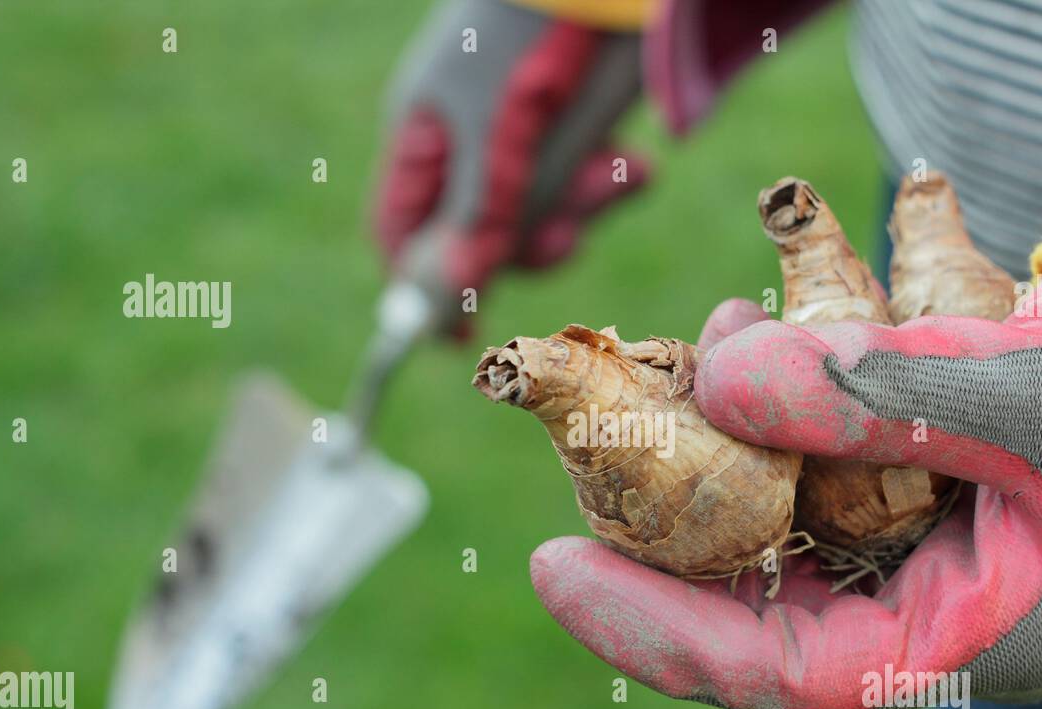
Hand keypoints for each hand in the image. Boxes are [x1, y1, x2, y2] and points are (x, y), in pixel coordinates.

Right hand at [373, 0, 647, 335]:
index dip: (427, 284)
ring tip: (616, 171)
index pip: (405, 230)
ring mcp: (526, 130)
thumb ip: (478, 217)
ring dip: (583, 205)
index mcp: (427, 136)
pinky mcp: (579, 121)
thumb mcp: (495, 139)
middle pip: (487, 232)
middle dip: (530, 242)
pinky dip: (613, 177)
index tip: (460, 335)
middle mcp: (471, 140)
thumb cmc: (525, 41)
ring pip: (546, 210)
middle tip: (566, 239)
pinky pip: (589, 175)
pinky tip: (636, 162)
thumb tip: (454, 294)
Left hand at [530, 271, 1041, 708]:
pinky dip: (759, 435)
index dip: (662, 633)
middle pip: (758, 617)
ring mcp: (909, 573)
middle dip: (660, 552)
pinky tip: (734, 357)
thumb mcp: (1022, 393)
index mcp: (961, 642)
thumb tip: (719, 378)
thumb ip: (876, 394)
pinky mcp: (901, 517)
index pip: (786, 675)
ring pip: (775, 550)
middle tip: (574, 485)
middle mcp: (919, 624)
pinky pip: (804, 498)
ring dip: (708, 472)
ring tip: (666, 379)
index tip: (557, 572)